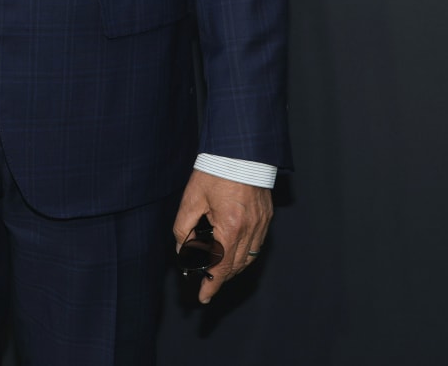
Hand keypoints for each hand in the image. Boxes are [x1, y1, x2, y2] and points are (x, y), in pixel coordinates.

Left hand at [172, 171, 271, 303]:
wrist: (240, 150)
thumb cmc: (215, 171)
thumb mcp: (192, 198)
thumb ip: (183, 227)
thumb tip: (181, 248)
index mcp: (230, 226)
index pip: (221, 265)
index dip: (212, 284)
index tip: (204, 297)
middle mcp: (250, 229)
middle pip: (236, 265)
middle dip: (221, 278)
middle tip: (207, 286)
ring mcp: (261, 223)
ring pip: (249, 257)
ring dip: (234, 268)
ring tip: (219, 272)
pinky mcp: (266, 216)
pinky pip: (257, 244)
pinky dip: (246, 254)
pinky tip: (234, 253)